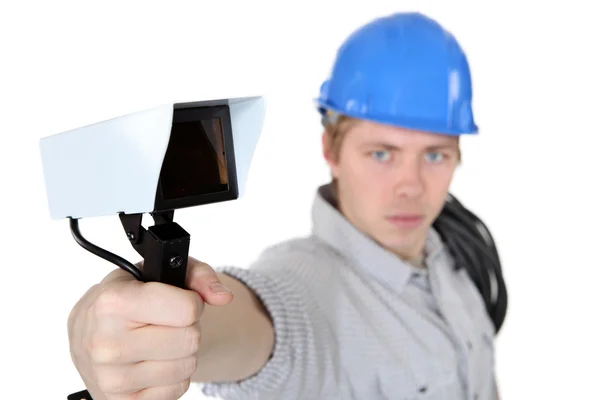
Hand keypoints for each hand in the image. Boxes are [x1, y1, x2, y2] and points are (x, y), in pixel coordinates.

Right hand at [67, 257, 233, 399]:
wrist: (90, 331)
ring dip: (181, 353)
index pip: (187, 310)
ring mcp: (112, 378)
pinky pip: (176, 389)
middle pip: (191, 340)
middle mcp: (107, 343)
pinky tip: (152, 360)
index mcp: (113, 303)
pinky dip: (172, 376)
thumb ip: (198, 275)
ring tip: (159, 340)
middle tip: (166, 322)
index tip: (177, 300)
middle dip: (187, 328)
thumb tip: (224, 296)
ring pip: (187, 367)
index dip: (191, 302)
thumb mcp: (160, 272)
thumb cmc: (130, 296)